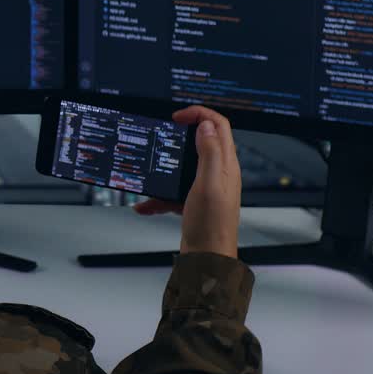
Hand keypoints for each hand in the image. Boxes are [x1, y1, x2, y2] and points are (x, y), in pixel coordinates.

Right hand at [134, 105, 241, 258]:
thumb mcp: (208, 184)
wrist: (207, 259)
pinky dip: (159, 195)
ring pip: (184, 166)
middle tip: (165, 132)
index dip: (199, 113)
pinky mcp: (195, 201)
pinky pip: (174, 191)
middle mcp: (219, 173)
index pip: (219, 125)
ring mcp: (207, 187)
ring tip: (152, 172)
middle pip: (202, 141)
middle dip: (181, 135)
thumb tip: (206, 126)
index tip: (178, 116)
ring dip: (166, 168)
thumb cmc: (211, 226)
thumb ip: (209, 153)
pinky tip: (146, 205)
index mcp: (226, 165)